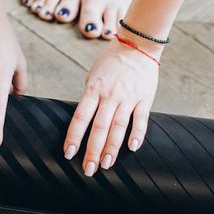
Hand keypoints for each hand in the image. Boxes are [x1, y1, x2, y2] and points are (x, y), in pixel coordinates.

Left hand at [64, 38, 159, 175]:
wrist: (137, 44)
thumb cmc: (112, 61)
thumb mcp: (93, 76)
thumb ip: (89, 96)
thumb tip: (83, 119)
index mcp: (93, 90)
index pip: (80, 118)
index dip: (74, 137)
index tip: (69, 153)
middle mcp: (109, 96)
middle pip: (99, 128)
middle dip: (92, 151)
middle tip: (88, 169)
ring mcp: (128, 98)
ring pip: (118, 127)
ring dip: (112, 148)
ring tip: (106, 165)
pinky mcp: (144, 98)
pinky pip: (141, 119)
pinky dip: (137, 134)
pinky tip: (133, 148)